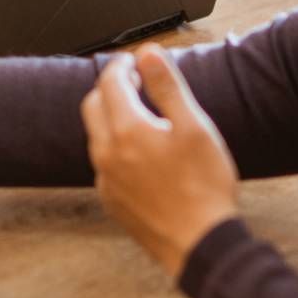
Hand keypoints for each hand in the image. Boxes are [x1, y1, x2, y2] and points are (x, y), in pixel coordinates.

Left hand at [81, 45, 240, 277]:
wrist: (200, 244)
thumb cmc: (204, 186)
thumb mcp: (194, 127)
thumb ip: (167, 86)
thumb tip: (149, 53)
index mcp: (126, 131)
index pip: (109, 83)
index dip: (122, 65)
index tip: (136, 61)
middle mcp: (107, 154)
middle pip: (93, 106)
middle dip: (110, 88)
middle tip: (135, 82)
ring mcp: (106, 181)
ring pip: (97, 136)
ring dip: (112, 117)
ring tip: (143, 115)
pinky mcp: (112, 201)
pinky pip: (104, 164)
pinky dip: (116, 146)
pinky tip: (142, 153)